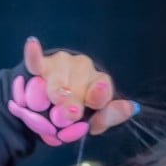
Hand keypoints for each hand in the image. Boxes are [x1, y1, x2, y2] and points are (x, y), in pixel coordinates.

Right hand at [21, 37, 136, 137]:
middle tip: (64, 118)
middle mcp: (83, 68)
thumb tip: (132, 107)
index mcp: (99, 83)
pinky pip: (36, 62)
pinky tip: (32, 45)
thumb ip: (108, 116)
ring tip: (45, 108)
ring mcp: (62, 64)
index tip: (91, 101)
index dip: (97, 96)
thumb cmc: (75, 112)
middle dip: (69, 106)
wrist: (47, 106)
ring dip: (50, 100)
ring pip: (56, 84)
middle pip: (77, 89)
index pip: (102, 88)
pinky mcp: (41, 66)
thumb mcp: (93, 120)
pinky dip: (34, 55)